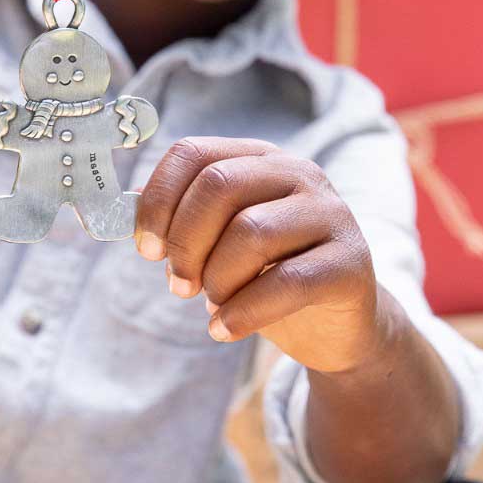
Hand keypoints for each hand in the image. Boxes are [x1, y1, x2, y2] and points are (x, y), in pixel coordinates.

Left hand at [135, 137, 383, 372]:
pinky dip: (243, 312)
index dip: (159, 200)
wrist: (336, 326)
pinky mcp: (351, 262)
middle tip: (178, 286)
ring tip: (214, 304)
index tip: (146, 249)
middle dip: (185, 242)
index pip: (194, 153)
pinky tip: (224, 329)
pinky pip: (286, 282)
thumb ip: (184, 223)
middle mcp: (298, 173)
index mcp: (260, 159)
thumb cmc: (266, 277)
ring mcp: (330, 214)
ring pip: (251, 231)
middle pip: (219, 184)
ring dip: (216, 279)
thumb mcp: (222, 243)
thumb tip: (131, 214)